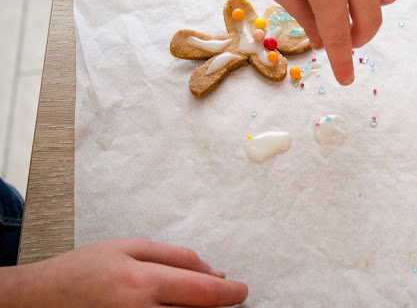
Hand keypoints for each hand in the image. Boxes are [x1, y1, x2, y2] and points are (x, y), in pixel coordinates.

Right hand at [5, 238, 247, 306]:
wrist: (42, 299)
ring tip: (198, 301)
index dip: (232, 294)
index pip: (204, 294)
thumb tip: (214, 272)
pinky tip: (179, 307)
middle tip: (227, 296)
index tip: (242, 290)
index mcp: (143, 283)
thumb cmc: (85, 269)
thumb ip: (176, 258)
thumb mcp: (131, 247)